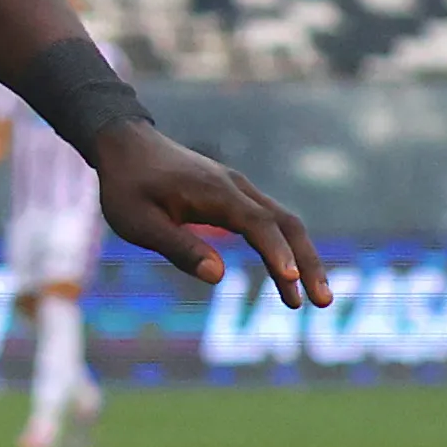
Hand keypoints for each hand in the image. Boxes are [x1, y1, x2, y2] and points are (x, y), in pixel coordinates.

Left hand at [94, 122, 330, 308]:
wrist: (123, 144)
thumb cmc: (126, 185)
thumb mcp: (138, 223)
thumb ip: (178, 247)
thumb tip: (217, 276)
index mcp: (214, 192)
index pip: (258, 223)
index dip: (276, 252)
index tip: (290, 281)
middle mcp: (235, 187)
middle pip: (286, 224)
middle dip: (307, 263)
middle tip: (323, 302)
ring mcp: (238, 189)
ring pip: (283, 222)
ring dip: (301, 258)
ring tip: (312, 299)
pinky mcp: (234, 195)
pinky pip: (269, 221)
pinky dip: (283, 247)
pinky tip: (285, 274)